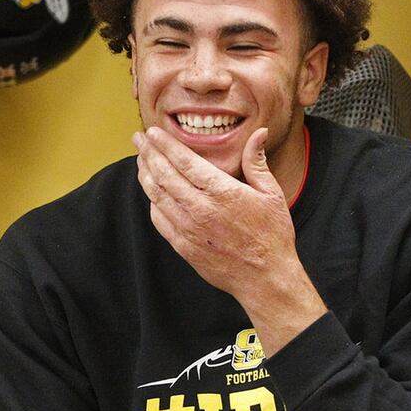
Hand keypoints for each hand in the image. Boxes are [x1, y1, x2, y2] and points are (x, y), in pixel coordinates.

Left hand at [133, 126, 325, 351]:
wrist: (265, 279)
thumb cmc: (272, 236)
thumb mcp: (272, 195)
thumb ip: (257, 162)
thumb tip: (258, 132)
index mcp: (223, 193)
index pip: (184, 161)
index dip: (165, 144)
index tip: (153, 132)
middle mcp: (201, 209)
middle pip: (164, 175)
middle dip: (148, 153)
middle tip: (139, 139)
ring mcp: (189, 229)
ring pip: (157, 195)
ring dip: (145, 174)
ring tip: (141, 160)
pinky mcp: (183, 246)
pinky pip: (159, 219)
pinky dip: (152, 201)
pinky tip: (152, 191)